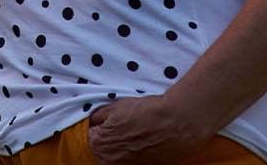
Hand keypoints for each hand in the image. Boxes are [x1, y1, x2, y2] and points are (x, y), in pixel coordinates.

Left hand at [86, 96, 207, 164]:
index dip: (101, 126)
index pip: (91, 136)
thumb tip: (93, 121)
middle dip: (110, 139)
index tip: (110, 121)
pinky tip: (145, 143)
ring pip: (117, 157)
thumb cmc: (146, 113)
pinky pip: (132, 162)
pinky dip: (135, 154)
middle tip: (125, 126)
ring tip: (137, 134)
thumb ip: (99, 116)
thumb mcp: (116, 106)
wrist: (176, 124)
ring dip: (123, 148)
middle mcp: (110, 162)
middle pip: (103, 150)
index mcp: (99, 144)